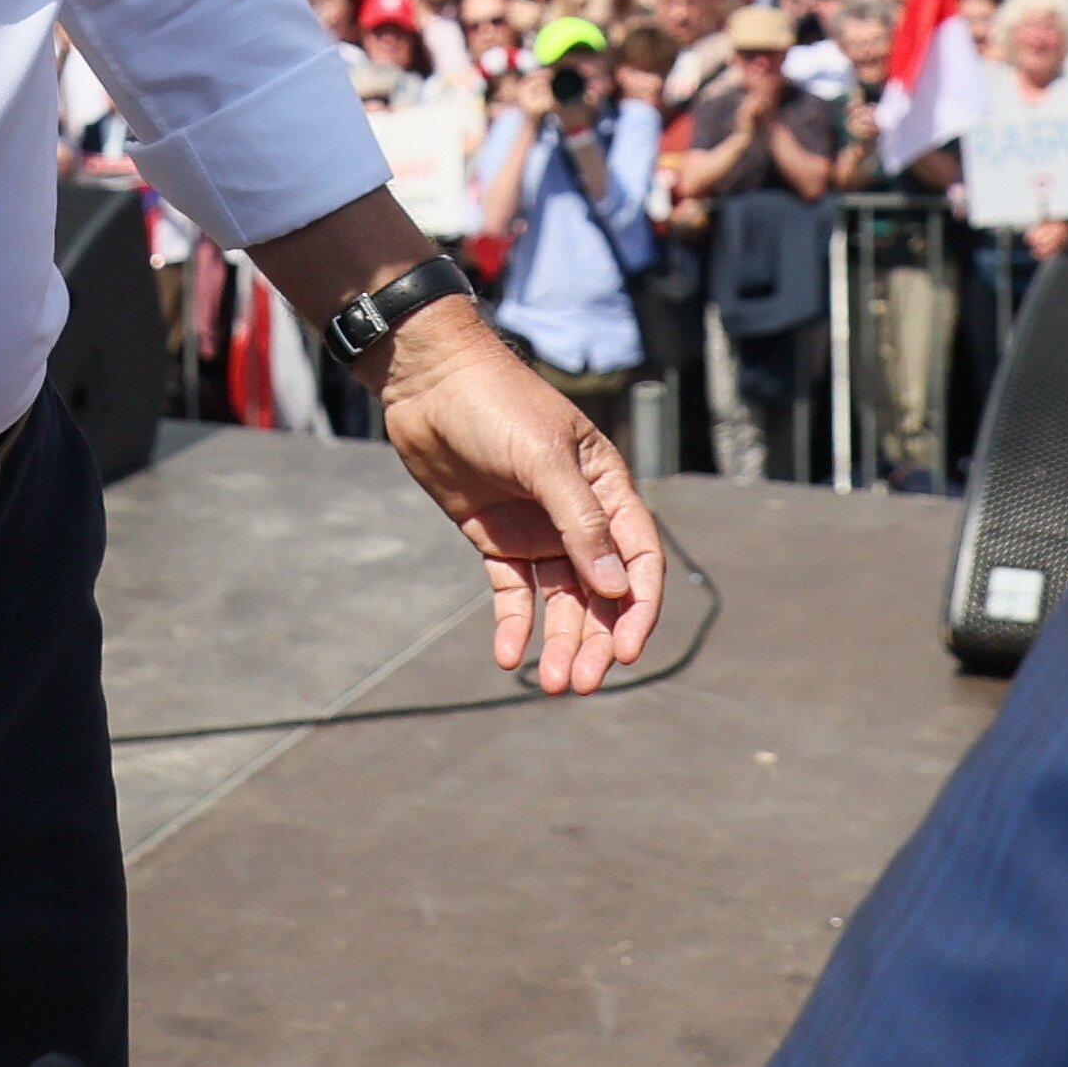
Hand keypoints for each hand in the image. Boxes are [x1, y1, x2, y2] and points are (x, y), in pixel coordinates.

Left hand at [378, 303, 666, 691]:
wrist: (429, 382)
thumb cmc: (496, 404)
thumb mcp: (544, 459)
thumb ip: (580, 523)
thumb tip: (615, 588)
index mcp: (607, 490)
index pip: (638, 560)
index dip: (637, 608)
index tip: (626, 652)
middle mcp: (578, 516)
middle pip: (599, 593)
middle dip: (594, 640)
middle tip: (577, 683)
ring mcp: (537, 530)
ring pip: (559, 601)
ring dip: (558, 642)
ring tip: (549, 684)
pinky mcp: (496, 539)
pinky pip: (512, 593)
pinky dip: (514, 625)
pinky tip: (508, 657)